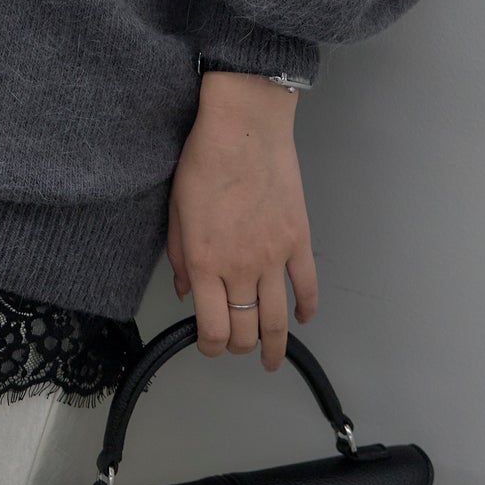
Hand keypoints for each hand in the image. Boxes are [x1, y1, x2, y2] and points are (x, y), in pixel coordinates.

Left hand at [166, 72, 318, 369]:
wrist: (244, 128)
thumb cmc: (203, 160)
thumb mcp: (176, 209)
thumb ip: (179, 255)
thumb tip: (186, 290)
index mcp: (205, 262)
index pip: (212, 329)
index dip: (210, 347)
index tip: (209, 345)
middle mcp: (240, 268)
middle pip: (246, 331)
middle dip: (240, 347)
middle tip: (238, 347)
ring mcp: (274, 257)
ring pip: (279, 320)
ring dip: (275, 345)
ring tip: (272, 357)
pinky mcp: (298, 240)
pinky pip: (308, 286)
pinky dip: (307, 309)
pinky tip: (302, 317)